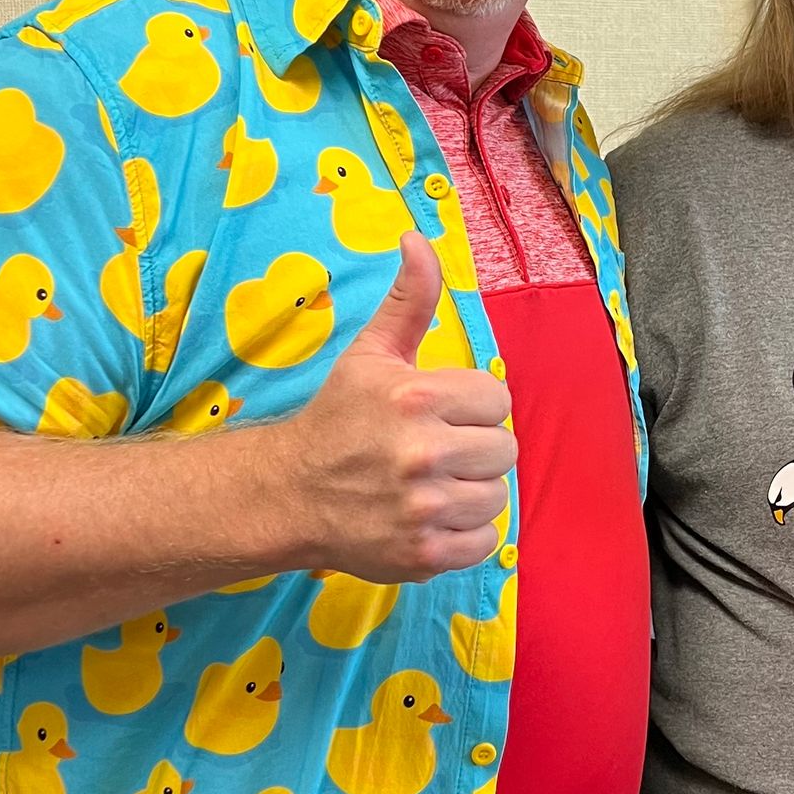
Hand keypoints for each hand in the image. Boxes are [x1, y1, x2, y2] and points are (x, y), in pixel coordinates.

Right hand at [264, 235, 514, 579]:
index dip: (472, 406)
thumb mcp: (370, 353)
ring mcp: (423, 508)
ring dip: (472, 491)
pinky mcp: (423, 553)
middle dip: (475, 448)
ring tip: (433, 484)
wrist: (289, 494)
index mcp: (416, 398)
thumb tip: (419, 240)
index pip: (497, 399)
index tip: (439, 413)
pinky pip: (485, 541)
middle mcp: (422, 453)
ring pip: (498, 495)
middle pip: (504, 449)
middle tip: (436, 451)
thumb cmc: (337, 419)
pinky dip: (465, 533)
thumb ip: (409, 299)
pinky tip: (431, 515)